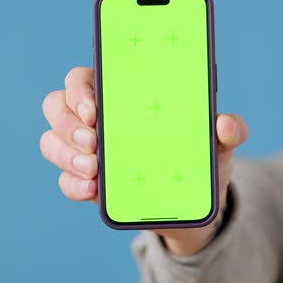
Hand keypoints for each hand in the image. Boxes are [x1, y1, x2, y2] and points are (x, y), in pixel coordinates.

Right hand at [40, 66, 247, 253]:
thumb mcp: (221, 143)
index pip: (86, 77)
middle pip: (58, 104)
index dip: (80, 87)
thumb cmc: (201, 158)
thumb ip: (230, 128)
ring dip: (66, 153)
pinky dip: (73, 184)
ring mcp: (87, 151)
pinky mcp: (87, 183)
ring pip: (52, 140)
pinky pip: (65, 180)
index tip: (94, 105)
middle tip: (95, 140)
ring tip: (95, 167)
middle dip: (68, 122)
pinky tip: (93, 189)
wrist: (196, 205)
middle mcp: (97, 119)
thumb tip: (226, 124)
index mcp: (123, 95)